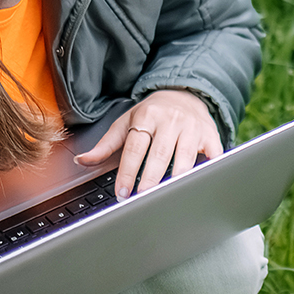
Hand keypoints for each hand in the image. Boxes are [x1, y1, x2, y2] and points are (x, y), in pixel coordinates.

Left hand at [76, 89, 222, 198]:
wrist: (183, 94)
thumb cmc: (152, 114)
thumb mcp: (125, 123)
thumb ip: (105, 145)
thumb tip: (81, 161)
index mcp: (147, 117)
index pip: (135, 148)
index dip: (128, 172)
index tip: (123, 193)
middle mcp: (171, 120)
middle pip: (161, 154)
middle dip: (152, 179)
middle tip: (143, 200)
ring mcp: (193, 127)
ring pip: (187, 157)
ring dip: (177, 179)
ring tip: (168, 197)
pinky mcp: (211, 135)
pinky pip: (212, 155)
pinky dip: (209, 170)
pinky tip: (199, 184)